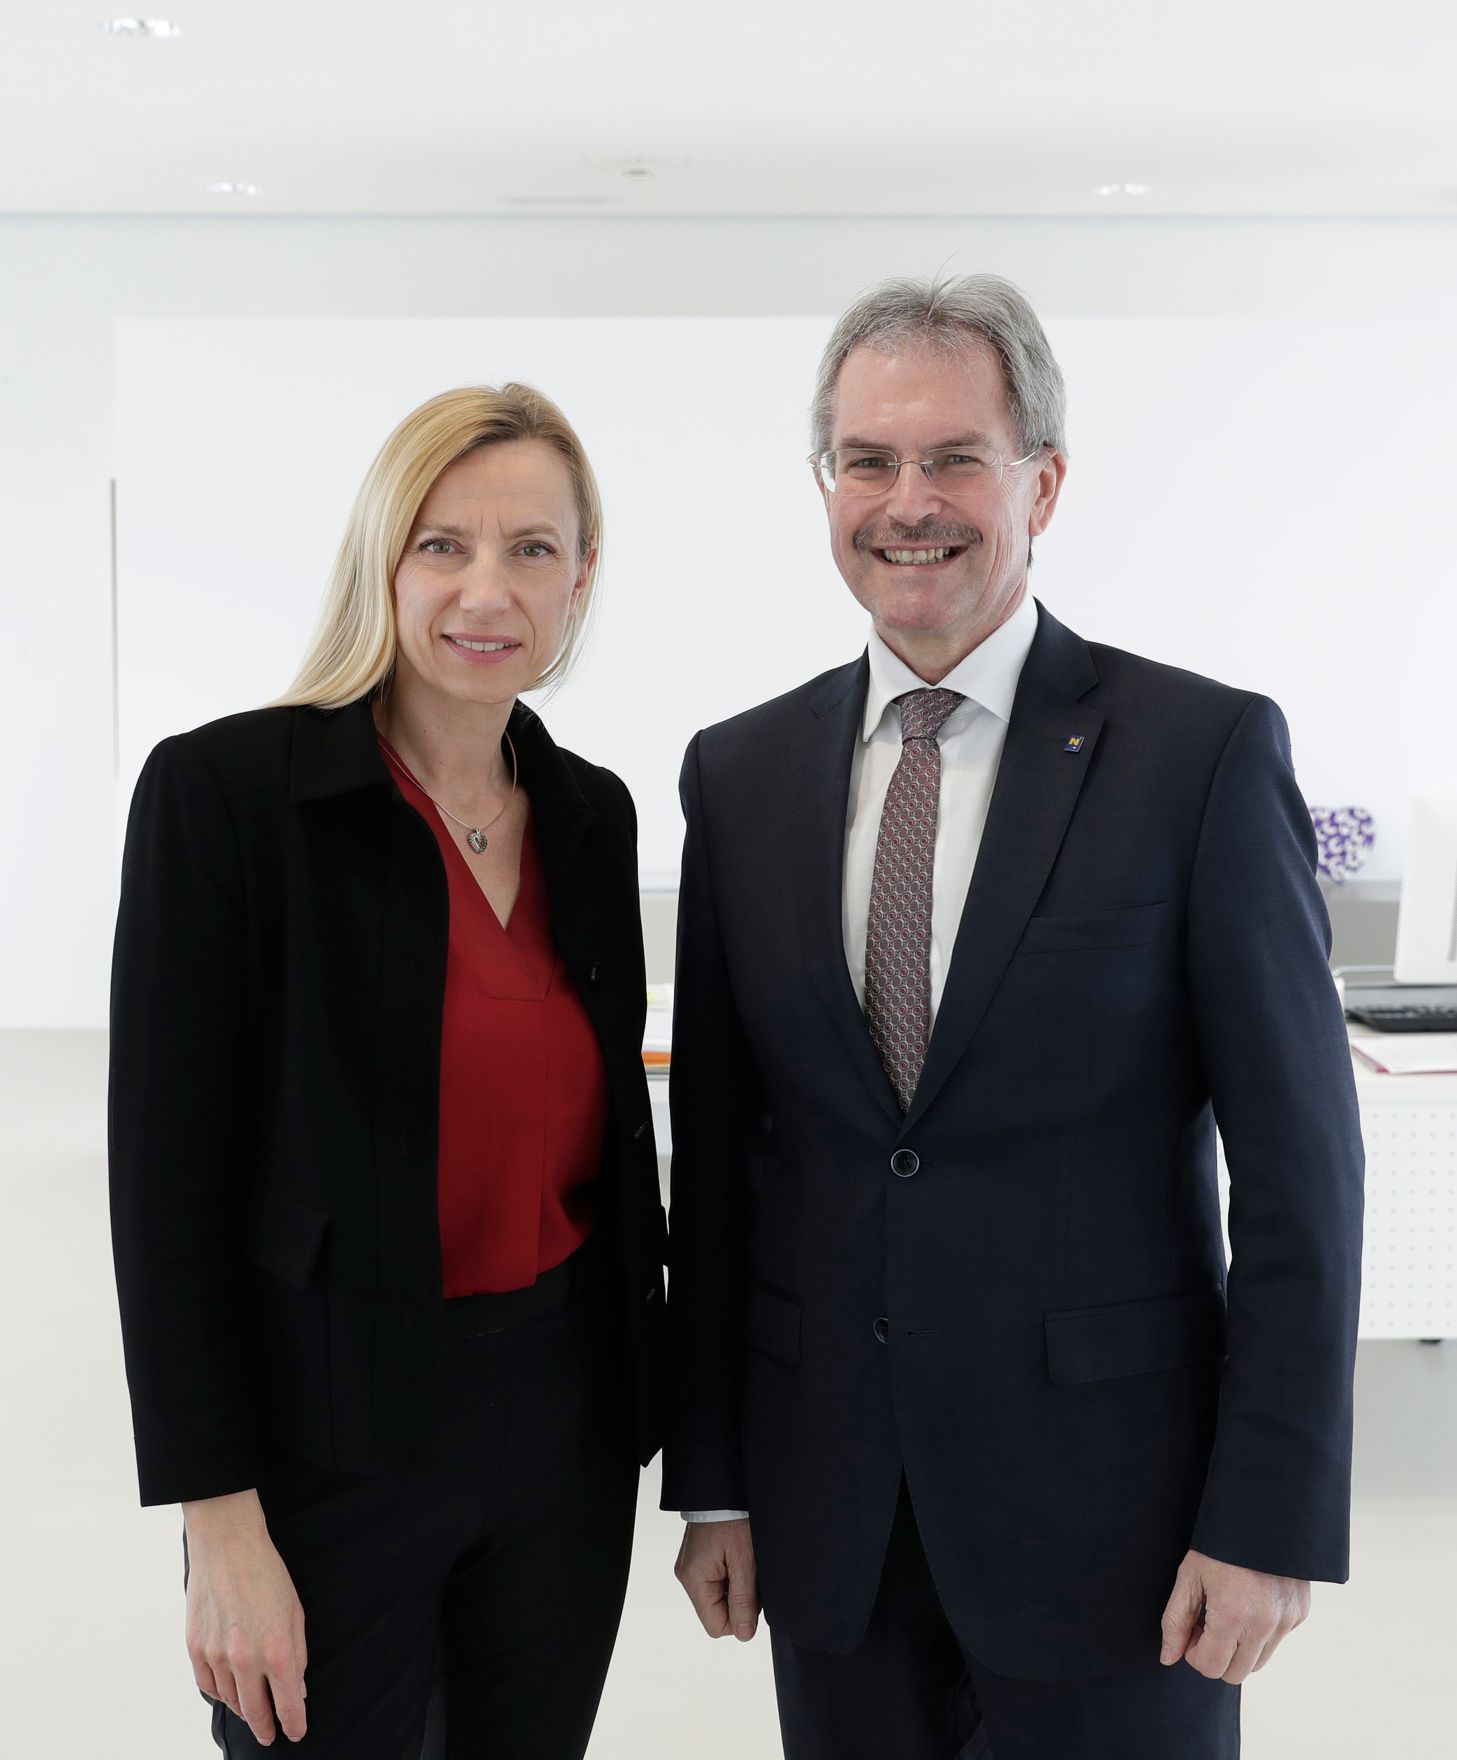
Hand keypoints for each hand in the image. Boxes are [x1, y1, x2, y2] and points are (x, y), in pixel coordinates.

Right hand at [183, 1490, 307, 1745]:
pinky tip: (228, 1691)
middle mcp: (246, 1661)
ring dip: (243, 1709)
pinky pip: (208, 1686)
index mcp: (277, 1651)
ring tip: (252, 1710)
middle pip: (256, 1712)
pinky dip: (220, 1693)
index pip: (288, 1704)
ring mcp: (217, 1657)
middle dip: (266, 1727)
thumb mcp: (295, 1612)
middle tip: (271, 1735)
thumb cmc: (266, 1573)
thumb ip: (297, 1653)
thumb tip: (297, 1686)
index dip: (294, 1723)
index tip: (296, 1732)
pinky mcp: (196, 1649)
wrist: (227, 1546)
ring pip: (230, 1701)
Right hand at [674, 1518, 760, 1640]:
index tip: (753, 1594)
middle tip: (751, 1572)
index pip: (716, 1626)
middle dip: (740, 1598)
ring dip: (736, 1585)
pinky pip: (716, 1581)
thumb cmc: (732, 1518)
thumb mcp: (745, 1561)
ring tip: (744, 1560)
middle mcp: (687, 1576)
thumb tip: (743, 1635)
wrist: (723, 1488)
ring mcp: (691, 1567)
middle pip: (717, 1611)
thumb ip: (744, 1600)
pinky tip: (737, 1556)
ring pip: (719, 1596)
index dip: (740, 1617)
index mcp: (695, 1579)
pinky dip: (731, 1574)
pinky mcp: (697, 1560)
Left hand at [1160, 1548, 1309, 1683]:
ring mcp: (1286, 1621)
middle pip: (1235, 1674)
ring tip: (1228, 1611)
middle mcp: (1265, 1625)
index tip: (1192, 1627)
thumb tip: (1169, 1657)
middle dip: (1216, 1654)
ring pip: (1258, 1662)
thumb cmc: (1219, 1542)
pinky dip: (1260, 1632)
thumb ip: (1175, 1620)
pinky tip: (1250, 1601)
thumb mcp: (1189, 1576)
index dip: (1194, 1652)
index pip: (1212, 1668)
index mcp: (1234, 1617)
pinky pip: (1276, 1640)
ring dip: (1239, 1647)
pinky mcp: (1299, 1614)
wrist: (1261, 1514)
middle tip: (1208, 1621)